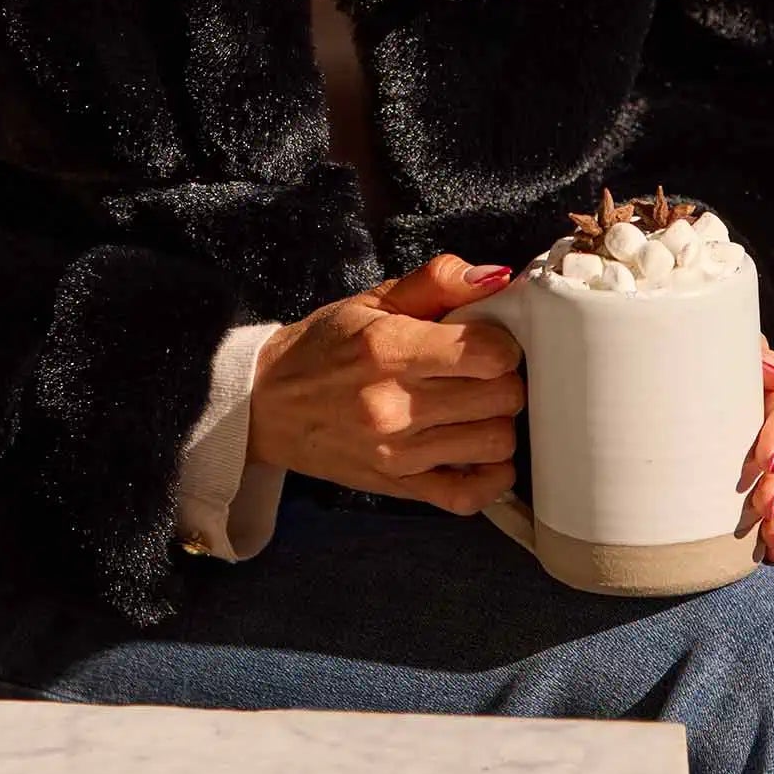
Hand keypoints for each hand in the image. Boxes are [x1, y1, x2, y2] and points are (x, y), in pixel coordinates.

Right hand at [246, 253, 525, 515]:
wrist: (267, 404)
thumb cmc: (323, 347)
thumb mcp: (373, 300)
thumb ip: (437, 281)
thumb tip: (496, 276)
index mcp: (390, 349)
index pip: (488, 354)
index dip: (503, 343)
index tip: (490, 341)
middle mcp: (394, 406)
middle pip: (502, 398)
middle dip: (506, 379)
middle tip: (486, 373)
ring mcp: (398, 454)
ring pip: (496, 444)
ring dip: (499, 422)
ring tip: (478, 408)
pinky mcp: (398, 488)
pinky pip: (469, 497)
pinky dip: (491, 476)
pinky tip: (480, 451)